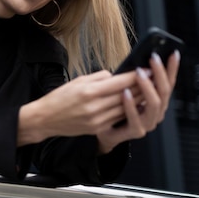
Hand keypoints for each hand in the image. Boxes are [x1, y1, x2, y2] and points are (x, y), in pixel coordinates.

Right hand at [18, 68, 144, 144]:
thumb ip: (99, 78)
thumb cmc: (60, 97)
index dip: (136, 75)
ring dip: (138, 99)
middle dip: (141, 86)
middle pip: (126, 95)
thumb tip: (117, 76)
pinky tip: (134, 104)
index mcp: (89, 91)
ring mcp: (97, 120)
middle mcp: (94, 107)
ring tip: (147, 90)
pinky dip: (127, 110)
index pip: (120, 82)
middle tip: (153, 78)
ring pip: (125, 108)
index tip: (148, 69)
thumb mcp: (78, 81)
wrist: (46, 119)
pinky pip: (117, 118)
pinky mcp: (97, 128)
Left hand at [97, 50, 180, 151]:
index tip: (173, 53)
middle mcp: (157, 112)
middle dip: (160, 73)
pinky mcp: (137, 131)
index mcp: (158, 101)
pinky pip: (136, 117)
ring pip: (154, 104)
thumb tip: (141, 61)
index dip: (172, 68)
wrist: (106, 131)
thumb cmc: (116, 109)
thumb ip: (136, 79)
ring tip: (139, 74)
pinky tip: (125, 92)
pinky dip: (131, 104)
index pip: (168, 82)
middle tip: (153, 58)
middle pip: (164, 91)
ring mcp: (149, 122)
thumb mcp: (128, 89)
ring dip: (147, 86)